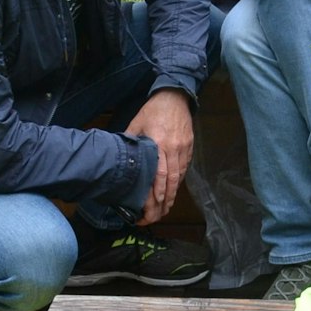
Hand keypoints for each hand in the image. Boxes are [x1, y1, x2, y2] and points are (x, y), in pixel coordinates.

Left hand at [124, 89, 194, 225]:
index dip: (157, 191)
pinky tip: (174, 190)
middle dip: (166, 199)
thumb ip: (131, 142)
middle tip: (159, 214)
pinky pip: (185, 167)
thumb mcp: (136, 124)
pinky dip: (179, 181)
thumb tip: (120, 159)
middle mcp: (173, 147)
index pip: (160, 173)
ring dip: (173, 193)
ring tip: (166, 208)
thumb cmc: (152, 111)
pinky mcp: (190, 146)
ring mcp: (184, 147)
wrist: (175, 96)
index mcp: (159, 143)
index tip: (153, 205)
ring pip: (180, 175)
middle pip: (172, 179)